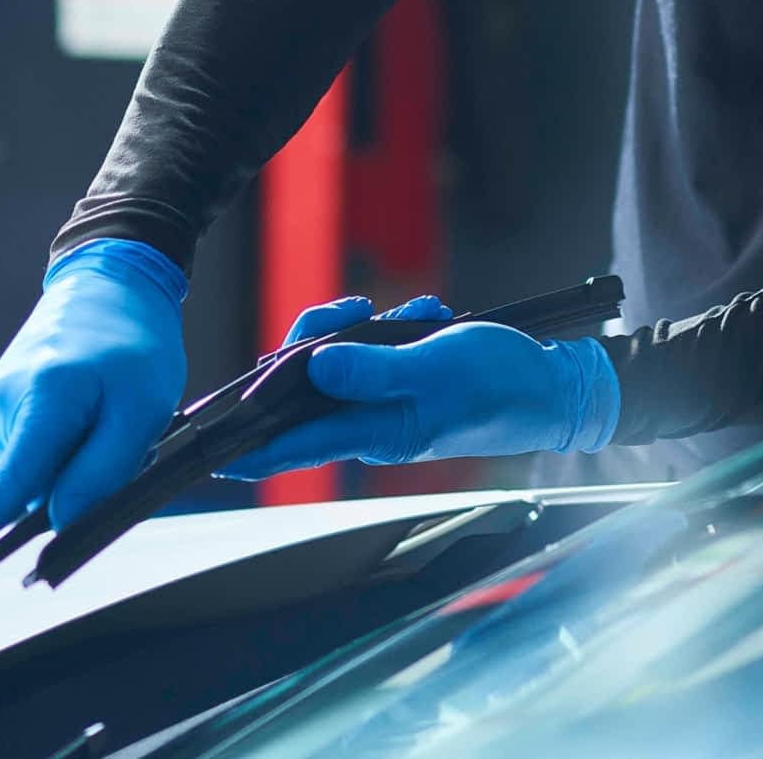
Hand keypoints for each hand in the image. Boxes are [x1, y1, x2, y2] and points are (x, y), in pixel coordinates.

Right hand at [0, 239, 187, 578]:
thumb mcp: (143, 409)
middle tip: (119, 433)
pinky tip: (81, 408)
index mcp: (42, 401)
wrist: (109, 284)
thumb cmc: (134, 344)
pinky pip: (31, 452)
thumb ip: (101, 471)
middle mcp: (2, 404)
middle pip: (33, 486)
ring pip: (35, 471)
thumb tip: (58, 522)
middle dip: (77, 482)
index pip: (8, 483)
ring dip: (72, 459)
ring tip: (100, 409)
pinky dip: (61, 444)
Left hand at [218, 315, 620, 480]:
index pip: (292, 447)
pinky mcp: (401, 386)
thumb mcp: (441, 366)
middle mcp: (371, 425)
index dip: (246, 448)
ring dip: (358, 332)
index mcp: (376, 433)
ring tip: (408, 315)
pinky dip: (386, 333)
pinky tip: (420, 318)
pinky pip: (368, 358)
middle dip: (312, 346)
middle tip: (353, 313)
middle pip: (304, 394)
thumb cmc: (506, 384)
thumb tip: (314, 369)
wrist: (556, 387)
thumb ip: (376, 369)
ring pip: (334, 370)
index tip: (206, 449)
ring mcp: (386, 406)